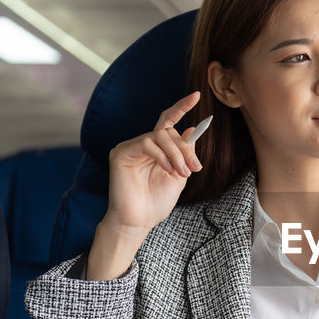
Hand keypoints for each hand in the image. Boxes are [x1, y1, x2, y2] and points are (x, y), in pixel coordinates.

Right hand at [103, 91, 205, 235]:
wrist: (139, 221)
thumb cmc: (156, 202)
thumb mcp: (178, 175)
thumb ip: (185, 154)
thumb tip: (192, 129)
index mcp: (156, 149)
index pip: (168, 121)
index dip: (182, 107)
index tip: (197, 96)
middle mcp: (142, 144)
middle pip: (168, 131)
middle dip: (185, 148)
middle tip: (193, 168)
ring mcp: (130, 147)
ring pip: (159, 136)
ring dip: (176, 154)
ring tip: (181, 173)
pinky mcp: (121, 153)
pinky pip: (146, 143)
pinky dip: (162, 155)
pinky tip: (167, 170)